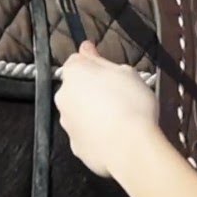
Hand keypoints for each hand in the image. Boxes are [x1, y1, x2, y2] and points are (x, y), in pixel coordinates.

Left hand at [55, 41, 158, 178]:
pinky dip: (96, 134)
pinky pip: (85, 134)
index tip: (107, 67)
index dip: (93, 63)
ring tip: (119, 118)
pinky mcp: (75, 146)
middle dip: (92, 89)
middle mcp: (64, 97)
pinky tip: (114, 135)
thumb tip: (86, 48)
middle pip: (76, 87)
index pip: (77, 60)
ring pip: (79, 111)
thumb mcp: (125, 71)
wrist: (130, 147)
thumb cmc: (132, 105)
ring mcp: (68, 123)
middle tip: (118, 95)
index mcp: (75, 73)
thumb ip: (100, 59)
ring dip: (93, 112)